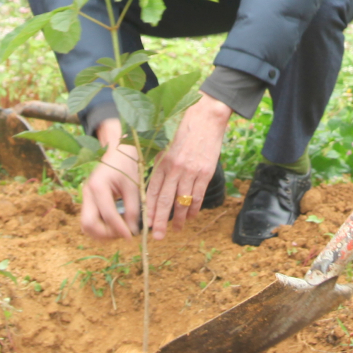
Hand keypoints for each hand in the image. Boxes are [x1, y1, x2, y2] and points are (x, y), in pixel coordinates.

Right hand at [78, 129, 141, 240]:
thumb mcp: (134, 186)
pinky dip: (100, 228)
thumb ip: (134, 209)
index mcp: (98, 186)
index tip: (131, 237)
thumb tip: (134, 231)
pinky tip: (115, 224)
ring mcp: (85, 197)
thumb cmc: (126, 165)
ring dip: (102, 233)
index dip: (119, 228)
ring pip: (86, 226)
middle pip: (88, 224)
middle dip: (106, 234)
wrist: (117, 151)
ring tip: (120, 230)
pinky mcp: (88, 201)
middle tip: (123, 233)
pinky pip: (89, 221)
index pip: (107, 215)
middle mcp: (87, 193)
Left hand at [143, 96, 230, 239]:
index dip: (149, 210)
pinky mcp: (205, 172)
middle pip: (165, 201)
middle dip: (160, 221)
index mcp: (161, 162)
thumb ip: (158, 162)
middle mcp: (174, 168)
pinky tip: (192, 217)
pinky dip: (194, 208)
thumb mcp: (165, 143)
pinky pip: (198, 195)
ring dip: (180, 219)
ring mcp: (191, 171)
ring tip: (177, 230)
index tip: (146, 224)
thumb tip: (153, 181)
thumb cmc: (182, 128)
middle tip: (158, 236)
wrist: (206, 116)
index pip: (152, 191)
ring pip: (182, 201)